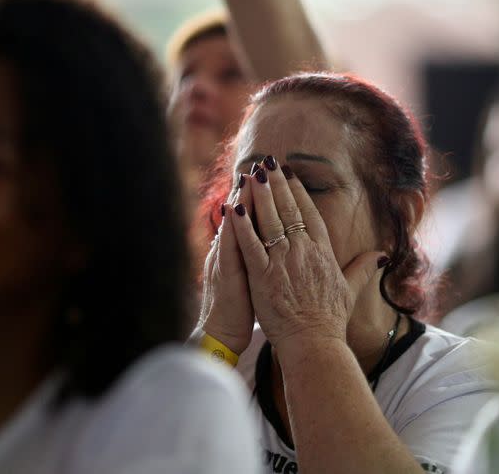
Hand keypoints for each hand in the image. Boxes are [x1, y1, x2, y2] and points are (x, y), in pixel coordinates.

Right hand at [198, 175, 255, 354]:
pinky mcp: (224, 274)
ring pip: (233, 225)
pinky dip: (230, 229)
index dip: (265, 197)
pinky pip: (226, 248)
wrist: (221, 334)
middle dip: (254, 190)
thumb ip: (259, 254)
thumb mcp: (254, 277)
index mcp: (244, 250)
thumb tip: (269, 238)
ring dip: (240, 201)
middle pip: (244, 214)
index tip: (277, 175)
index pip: (255, 218)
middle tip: (263, 165)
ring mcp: (225, 259)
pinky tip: (231, 211)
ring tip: (248, 178)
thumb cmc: (241, 308)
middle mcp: (232, 250)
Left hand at [228, 156, 385, 351]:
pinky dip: (241, 226)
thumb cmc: (331, 319)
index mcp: (323, 252)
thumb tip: (382, 255)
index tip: (290, 174)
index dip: (298, 192)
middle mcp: (304, 252)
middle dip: (277, 185)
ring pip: (269, 221)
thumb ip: (364, 268)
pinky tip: (233, 207)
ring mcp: (283, 262)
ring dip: (260, 196)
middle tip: (268, 163)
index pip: (310, 214)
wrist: (315, 342)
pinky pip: (250, 245)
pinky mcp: (263, 276)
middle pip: (289, 211)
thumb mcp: (351, 289)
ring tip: (252, 174)